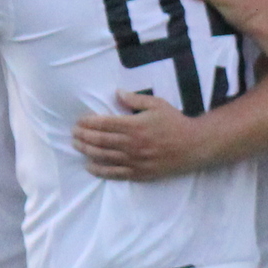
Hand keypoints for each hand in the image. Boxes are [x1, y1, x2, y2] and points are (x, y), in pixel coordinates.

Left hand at [72, 91, 205, 180]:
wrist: (194, 145)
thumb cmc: (175, 122)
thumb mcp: (157, 104)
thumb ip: (135, 100)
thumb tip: (117, 93)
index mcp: (134, 125)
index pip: (104, 124)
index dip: (88, 123)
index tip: (79, 121)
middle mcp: (132, 144)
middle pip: (100, 141)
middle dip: (84, 137)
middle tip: (73, 134)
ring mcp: (135, 160)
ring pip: (104, 157)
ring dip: (87, 151)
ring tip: (77, 146)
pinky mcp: (140, 173)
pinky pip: (115, 173)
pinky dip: (100, 170)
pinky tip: (90, 166)